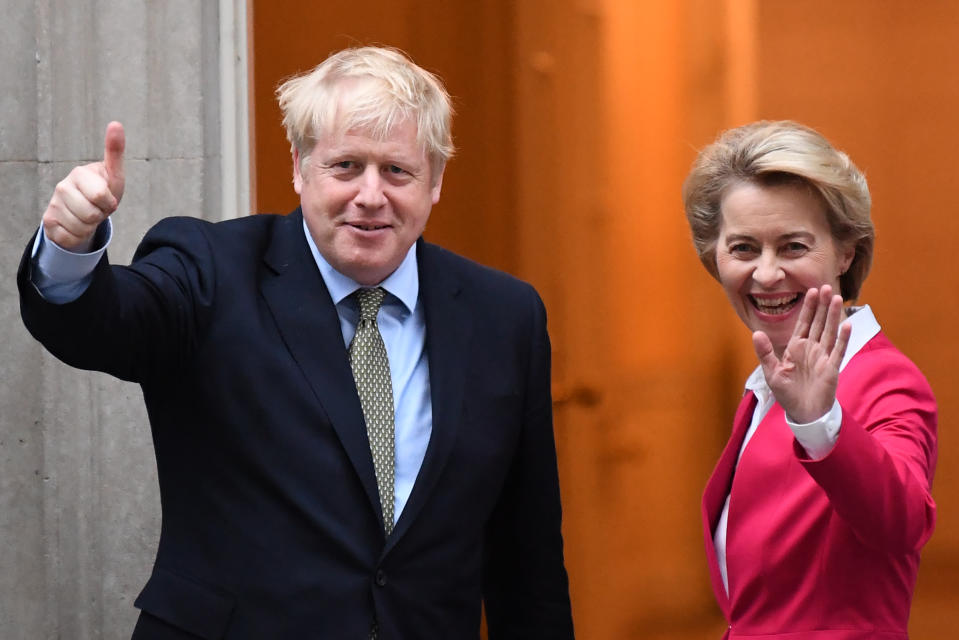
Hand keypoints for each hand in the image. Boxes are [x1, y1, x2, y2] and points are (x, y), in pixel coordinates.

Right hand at [42, 121, 125, 250]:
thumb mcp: (114, 173)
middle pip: (91, 216)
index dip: (110, 203)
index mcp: (79, 174)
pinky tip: (78, 225)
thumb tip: (116, 123)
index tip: (107, 196)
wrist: (87, 207)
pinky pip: (70, 238)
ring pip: (81, 229)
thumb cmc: (103, 188)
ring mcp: (53, 204)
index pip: (101, 198)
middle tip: (99, 208)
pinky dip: (79, 236)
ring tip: (89, 215)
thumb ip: (115, 151)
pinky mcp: (48, 222)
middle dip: (101, 216)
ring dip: (91, 227)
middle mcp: (62, 187)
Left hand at [752, 285, 850, 423]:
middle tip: (827, 287)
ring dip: (833, 316)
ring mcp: (823, 357)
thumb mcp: (771, 372)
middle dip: (822, 306)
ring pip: (830, 332)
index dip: (808, 308)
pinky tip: (847, 325)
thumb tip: (756, 333)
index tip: (812, 291)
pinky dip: (843, 338)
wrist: (802, 412)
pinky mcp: (831, 368)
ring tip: (837, 298)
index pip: (804, 323)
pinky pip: (838, 350)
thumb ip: (765, 352)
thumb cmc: (787, 393)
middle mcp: (811, 349)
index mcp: (796, 348)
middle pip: (819, 323)